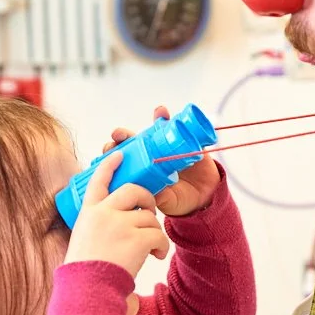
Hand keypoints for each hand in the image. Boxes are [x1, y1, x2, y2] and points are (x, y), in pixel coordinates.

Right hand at [64, 150, 169, 276]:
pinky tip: (156, 256)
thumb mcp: (82, 244)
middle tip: (151, 211)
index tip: (119, 155)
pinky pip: (159, 235)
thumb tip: (115, 231)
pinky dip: (162, 247)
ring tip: (152, 250)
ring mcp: (120, 224)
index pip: (98, 181)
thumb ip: (97, 230)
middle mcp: (103, 213)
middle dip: (147, 197)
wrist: (87, 291)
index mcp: (88, 213)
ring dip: (154, 232)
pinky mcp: (136, 238)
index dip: (109, 166)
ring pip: (149, 217)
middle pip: (132, 190)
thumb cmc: (83, 275)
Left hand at [103, 106, 219, 216]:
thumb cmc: (180, 201)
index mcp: (142, 171)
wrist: (206, 197)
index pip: (123, 159)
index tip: (108, 150)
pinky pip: (175, 128)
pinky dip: (167, 118)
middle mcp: (152, 156)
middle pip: (133, 142)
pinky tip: (162, 112)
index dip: (113, 153)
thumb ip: (160, 197)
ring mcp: (166, 148)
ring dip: (147, 122)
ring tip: (144, 119)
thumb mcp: (168, 201)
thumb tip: (148, 193)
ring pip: (153, 131)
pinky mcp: (182, 143)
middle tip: (118, 134)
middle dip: (123, 135)